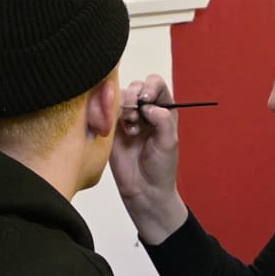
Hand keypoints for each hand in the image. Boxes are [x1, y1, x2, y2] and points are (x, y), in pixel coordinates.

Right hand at [110, 76, 187, 243]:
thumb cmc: (161, 168)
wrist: (144, 190)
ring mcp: (127, 118)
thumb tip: (148, 106)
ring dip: (124, 107)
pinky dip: (110, 115)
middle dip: (135, 97)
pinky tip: (119, 132)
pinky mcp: (111, 128)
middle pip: (136, 87)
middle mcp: (145, 110)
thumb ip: (162, 120)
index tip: (146, 100)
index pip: (156, 84)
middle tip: (135, 117)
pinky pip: (106, 111)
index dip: (150, 87)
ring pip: (119, 96)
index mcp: (163, 110)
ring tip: (131, 128)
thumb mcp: (168, 143)